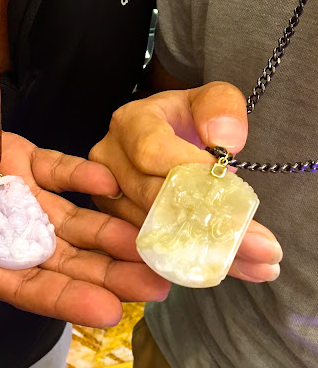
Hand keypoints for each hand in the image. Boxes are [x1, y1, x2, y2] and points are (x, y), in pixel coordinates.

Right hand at [0, 119, 168, 326]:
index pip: (25, 286)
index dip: (65, 300)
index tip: (107, 311)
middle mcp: (4, 231)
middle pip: (64, 259)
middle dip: (108, 273)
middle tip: (156, 283)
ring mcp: (16, 194)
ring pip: (71, 218)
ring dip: (109, 228)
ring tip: (149, 237)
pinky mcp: (18, 158)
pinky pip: (57, 169)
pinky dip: (82, 174)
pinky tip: (111, 179)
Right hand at [89, 82, 281, 282]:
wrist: (168, 139)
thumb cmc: (188, 120)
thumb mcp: (210, 99)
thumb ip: (221, 108)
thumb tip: (224, 141)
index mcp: (129, 123)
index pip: (151, 151)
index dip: (188, 172)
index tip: (230, 187)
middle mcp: (108, 160)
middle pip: (150, 196)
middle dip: (205, 220)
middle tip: (260, 244)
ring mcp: (108, 195)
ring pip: (151, 228)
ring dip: (206, 248)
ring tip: (258, 262)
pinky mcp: (115, 222)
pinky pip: (150, 246)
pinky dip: (194, 260)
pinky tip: (230, 267)